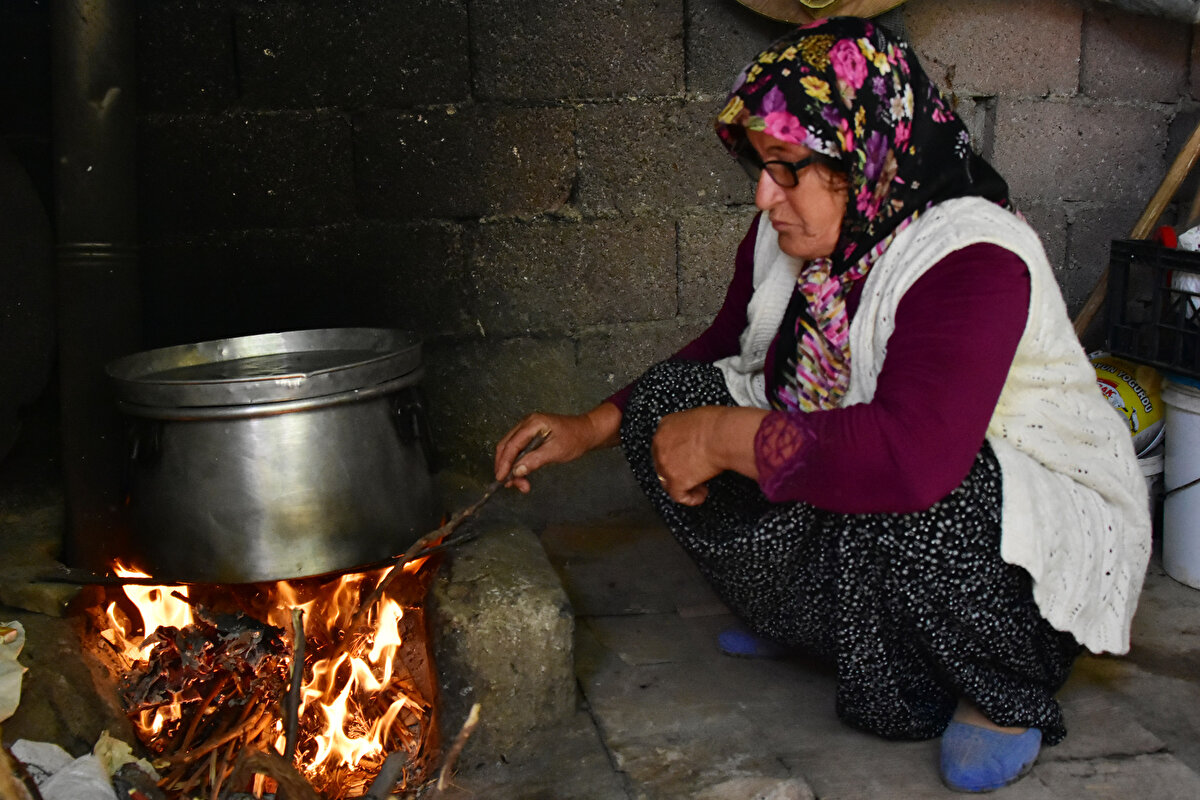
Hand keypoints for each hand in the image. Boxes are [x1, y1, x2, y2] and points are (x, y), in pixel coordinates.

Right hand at [494, 403, 620, 492]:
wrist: (587, 432)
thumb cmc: (575, 439)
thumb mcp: (556, 452)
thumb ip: (535, 460)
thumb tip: (517, 471)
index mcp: (533, 423)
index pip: (511, 445)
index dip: (504, 463)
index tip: (502, 478)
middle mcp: (526, 423)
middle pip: (506, 446)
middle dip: (506, 466)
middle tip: (511, 484)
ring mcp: (527, 428)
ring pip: (510, 449)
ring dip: (511, 467)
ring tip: (520, 484)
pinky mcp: (530, 435)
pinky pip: (518, 449)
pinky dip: (517, 462)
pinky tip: (522, 474)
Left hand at [651, 406, 766, 505]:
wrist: (723, 435)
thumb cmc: (719, 423)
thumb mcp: (699, 417)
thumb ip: (691, 429)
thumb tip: (699, 436)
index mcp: (666, 425)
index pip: (663, 443)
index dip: (674, 453)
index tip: (685, 457)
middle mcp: (660, 444)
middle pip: (662, 463)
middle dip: (676, 469)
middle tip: (692, 471)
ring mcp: (666, 464)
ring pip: (667, 480)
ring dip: (683, 484)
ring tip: (699, 485)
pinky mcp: (676, 481)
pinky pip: (678, 496)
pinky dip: (691, 498)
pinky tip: (701, 495)